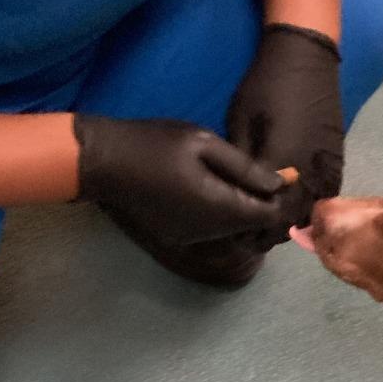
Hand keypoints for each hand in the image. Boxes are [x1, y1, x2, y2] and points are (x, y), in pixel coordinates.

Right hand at [73, 115, 287, 245]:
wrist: (102, 162)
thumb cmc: (154, 144)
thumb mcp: (204, 143)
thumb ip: (245, 167)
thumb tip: (280, 184)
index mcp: (219, 208)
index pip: (268, 216)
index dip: (279, 199)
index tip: (279, 177)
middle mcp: (209, 232)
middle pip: (251, 227)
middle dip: (260, 205)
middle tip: (256, 175)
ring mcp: (192, 238)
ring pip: (232, 230)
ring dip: (239, 210)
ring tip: (232, 179)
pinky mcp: (178, 238)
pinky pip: (211, 230)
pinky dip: (219, 215)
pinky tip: (209, 190)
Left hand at [227, 23, 343, 234]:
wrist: (306, 57)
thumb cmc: (265, 86)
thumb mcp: (241, 124)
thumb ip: (243, 165)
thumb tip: (237, 196)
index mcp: (283, 163)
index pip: (270, 214)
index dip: (255, 230)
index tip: (239, 236)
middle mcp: (311, 172)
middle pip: (294, 218)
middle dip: (273, 232)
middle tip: (253, 237)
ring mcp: (329, 167)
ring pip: (314, 210)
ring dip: (295, 222)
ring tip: (274, 226)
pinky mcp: (338, 161)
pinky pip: (328, 196)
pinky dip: (313, 208)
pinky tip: (299, 210)